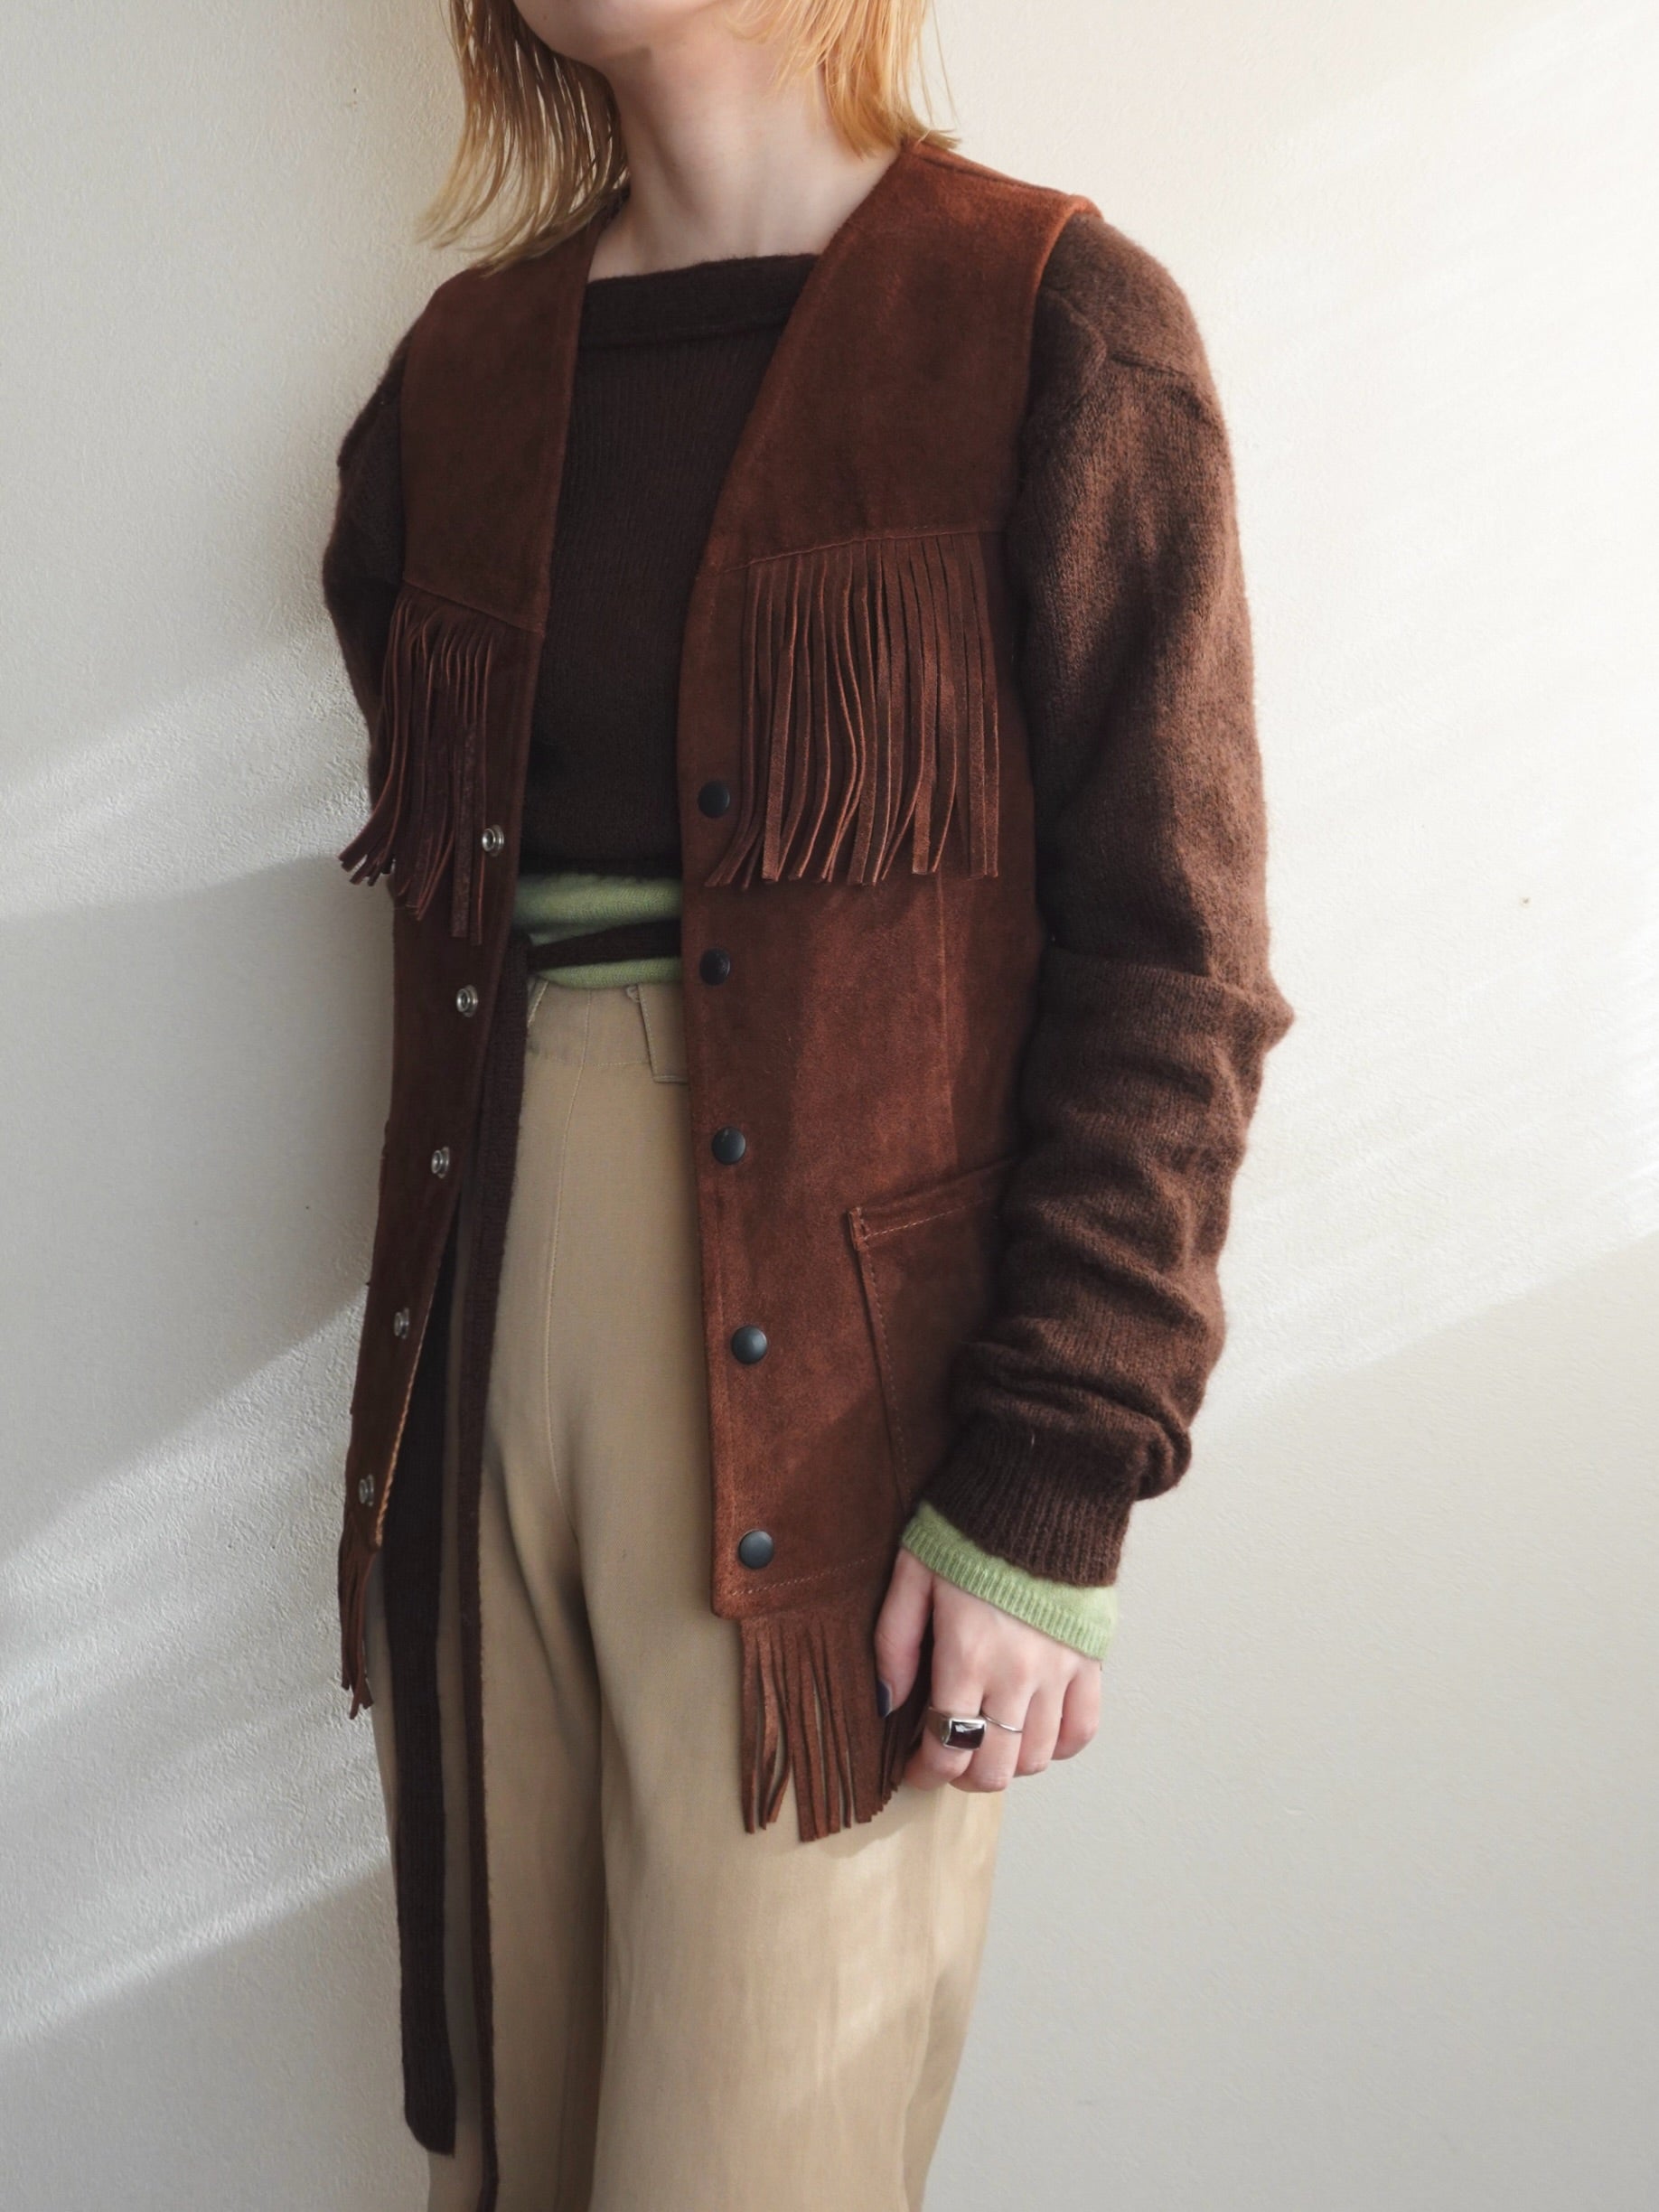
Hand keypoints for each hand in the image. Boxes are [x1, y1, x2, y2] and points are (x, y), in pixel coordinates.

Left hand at [874, 1546, 1101, 1793]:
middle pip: (993, 1768)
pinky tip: (1036, 1732)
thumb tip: (887, 1702)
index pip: (947, 1748)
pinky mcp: (1091, 1660)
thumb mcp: (913, 1574)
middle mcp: (1016, 1676)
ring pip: (1037, 1758)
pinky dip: (1060, 1746)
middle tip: (949, 1756)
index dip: (926, 1772)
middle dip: (964, 1775)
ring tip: (988, 1743)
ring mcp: (1059, 1672)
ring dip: (1007, 1764)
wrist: (1042, 1490)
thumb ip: (895, 1643)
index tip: (914, 1768)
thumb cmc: (970, 1528)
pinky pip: (1083, 1730)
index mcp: (967, 1656)